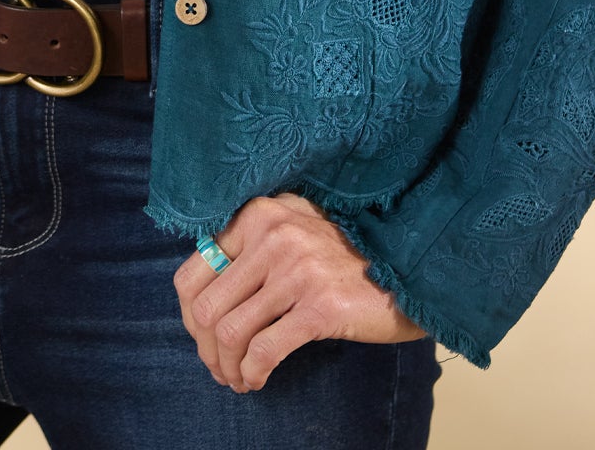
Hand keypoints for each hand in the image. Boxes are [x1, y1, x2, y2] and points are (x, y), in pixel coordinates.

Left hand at [174, 193, 424, 391]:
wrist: (404, 267)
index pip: (194, 271)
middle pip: (207, 307)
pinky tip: (257, 379)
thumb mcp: (292, 228)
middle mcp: (273, 235)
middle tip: (220, 367)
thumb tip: (201, 291)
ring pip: (231, 332)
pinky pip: (264, 350)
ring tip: (238, 378)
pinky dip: (252, 372)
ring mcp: (297, 270)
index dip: (190, 315)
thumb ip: (249, 244)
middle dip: (206, 348)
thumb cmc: (343, 255)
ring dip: (227, 366)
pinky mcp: (320, 306)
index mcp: (258, 215)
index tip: (203, 337)